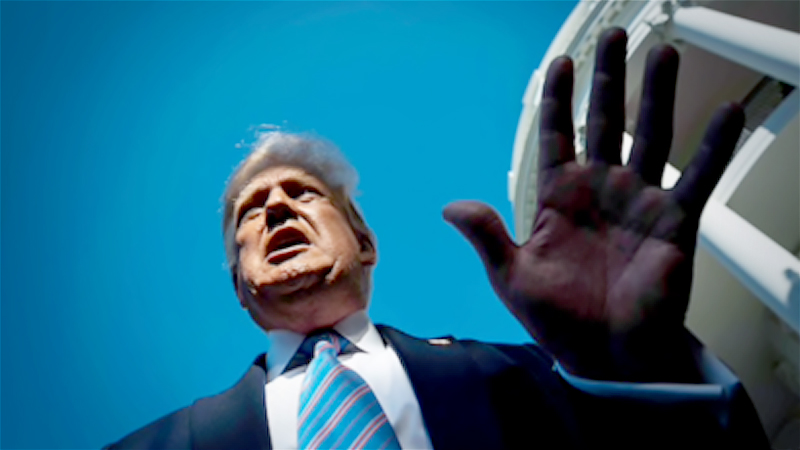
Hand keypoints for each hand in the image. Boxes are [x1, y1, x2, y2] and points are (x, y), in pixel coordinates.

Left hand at [444, 28, 743, 380]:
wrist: (605, 356)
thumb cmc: (558, 320)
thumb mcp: (511, 276)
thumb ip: (486, 235)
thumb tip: (449, 206)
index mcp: (558, 198)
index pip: (556, 135)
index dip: (558, 99)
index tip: (561, 65)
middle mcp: (600, 191)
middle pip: (605, 121)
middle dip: (609, 79)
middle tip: (615, 36)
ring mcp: (639, 202)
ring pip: (650, 135)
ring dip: (657, 95)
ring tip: (663, 54)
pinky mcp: (674, 222)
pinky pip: (697, 178)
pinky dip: (713, 147)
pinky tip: (727, 112)